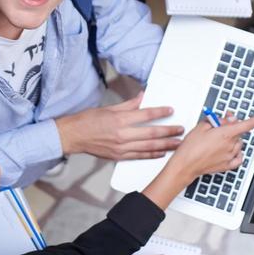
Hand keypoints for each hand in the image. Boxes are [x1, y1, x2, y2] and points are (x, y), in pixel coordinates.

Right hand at [56, 92, 184, 160]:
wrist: (73, 136)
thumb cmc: (87, 121)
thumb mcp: (109, 108)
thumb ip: (128, 104)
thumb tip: (142, 97)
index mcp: (120, 119)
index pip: (146, 114)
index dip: (160, 112)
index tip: (170, 111)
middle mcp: (122, 134)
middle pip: (151, 133)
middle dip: (169, 131)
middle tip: (180, 130)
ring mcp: (121, 147)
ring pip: (149, 147)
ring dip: (165, 145)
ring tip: (177, 143)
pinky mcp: (119, 156)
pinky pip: (139, 156)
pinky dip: (152, 155)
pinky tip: (161, 153)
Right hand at [163, 110, 253, 187]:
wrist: (185, 165)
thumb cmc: (190, 147)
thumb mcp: (201, 126)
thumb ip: (217, 120)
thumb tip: (228, 119)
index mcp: (225, 134)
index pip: (248, 124)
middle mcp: (230, 145)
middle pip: (239, 132)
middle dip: (231, 127)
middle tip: (219, 125)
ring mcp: (230, 156)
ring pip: (238, 144)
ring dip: (232, 139)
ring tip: (216, 140)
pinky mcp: (227, 165)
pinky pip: (238, 157)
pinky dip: (236, 153)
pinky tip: (229, 151)